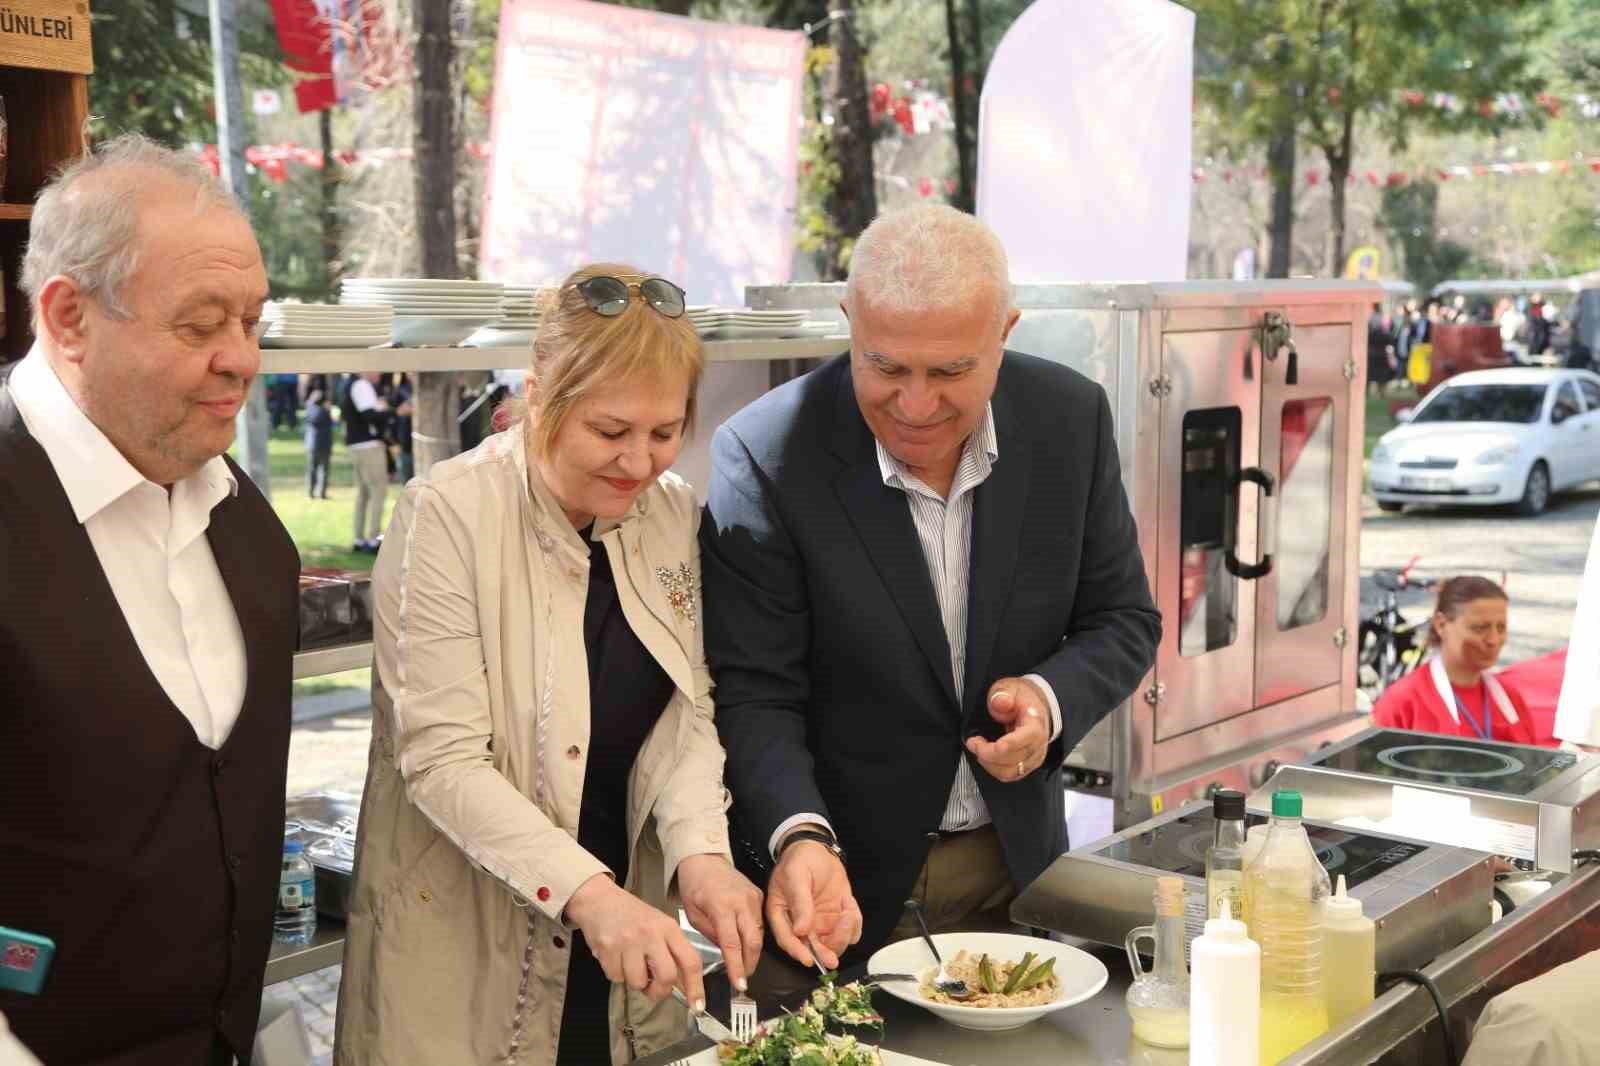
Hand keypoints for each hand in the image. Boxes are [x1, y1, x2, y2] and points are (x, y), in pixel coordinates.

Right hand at [565, 874, 706, 1007]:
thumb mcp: (659, 926)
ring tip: (630, 964)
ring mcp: (629, 942)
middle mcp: (651, 934)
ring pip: (638, 982)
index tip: (697, 1006)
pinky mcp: (608, 949)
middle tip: (652, 987)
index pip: (691, 961)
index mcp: (669, 928)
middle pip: (666, 977)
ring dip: (634, 981)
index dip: (696, 987)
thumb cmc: (632, 915)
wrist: (599, 900)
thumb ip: (672, 952)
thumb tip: (683, 985)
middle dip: (659, 991)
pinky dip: (616, 973)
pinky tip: (616, 957)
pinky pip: (616, 978)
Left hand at [676, 854, 763, 992]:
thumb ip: (711, 934)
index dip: (737, 967)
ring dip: (753, 951)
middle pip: (753, 941)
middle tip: (743, 978)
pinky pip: (760, 922)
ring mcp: (753, 897)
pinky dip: (754, 935)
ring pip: (759, 933)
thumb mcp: (693, 914)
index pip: (732, 944)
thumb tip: (727, 953)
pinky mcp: (759, 894)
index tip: (739, 984)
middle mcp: (741, 901)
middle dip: (750, 964)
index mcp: (721, 906)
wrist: (704, 859)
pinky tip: (746, 943)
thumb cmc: (694, 886)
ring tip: (743, 964)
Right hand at [767, 835, 860, 969]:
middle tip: (833, 958)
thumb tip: (801, 930)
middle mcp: (801, 924)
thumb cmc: (800, 859)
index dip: (797, 952)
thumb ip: (800, 901)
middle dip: (824, 953)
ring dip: (844, 933)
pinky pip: (850, 932)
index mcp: (782, 915)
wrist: (817, 848)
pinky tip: (848, 902)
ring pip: (834, 943)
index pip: (787, 939)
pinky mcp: (837, 919)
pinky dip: (854, 922)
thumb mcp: (796, 875)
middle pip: (813, 948)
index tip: (809, 960)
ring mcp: (821, 923)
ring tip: (847, 908)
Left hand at [967, 677, 1050, 782]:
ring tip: (978, 748)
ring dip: (988, 763)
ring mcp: (1033, 759)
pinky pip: (1008, 775)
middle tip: (973, 741)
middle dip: (987, 753)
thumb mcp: (1010, 687)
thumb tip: (1000, 701)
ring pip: (1009, 772)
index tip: (985, 743)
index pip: (1025, 739)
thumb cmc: (1021, 698)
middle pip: (1013, 759)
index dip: (1006, 744)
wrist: (1035, 707)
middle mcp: (1038, 746)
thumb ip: (1003, 694)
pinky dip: (992, 768)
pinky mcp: (1026, 767)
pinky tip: (985, 756)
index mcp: (1036, 725)